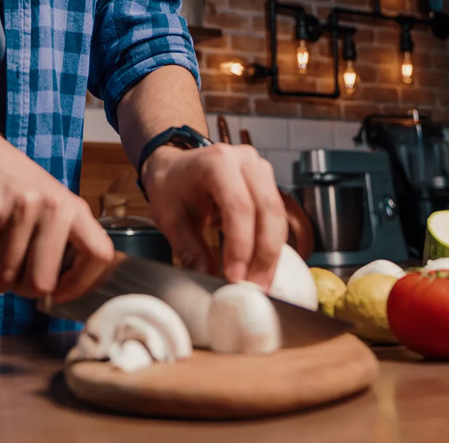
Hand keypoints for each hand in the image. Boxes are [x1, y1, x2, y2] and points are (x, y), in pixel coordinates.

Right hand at [0, 130, 114, 302]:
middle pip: (43, 281)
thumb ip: (58, 238)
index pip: (99, 254)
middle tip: (11, 277)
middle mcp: (53, 207)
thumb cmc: (10, 183)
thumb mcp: (47, 201)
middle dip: (22, 290)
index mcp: (72, 207)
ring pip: (7, 278)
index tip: (59, 292)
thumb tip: (57, 291)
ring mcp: (22, 209)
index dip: (81, 283)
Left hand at [141, 143, 286, 288]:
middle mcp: (244, 161)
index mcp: (216, 162)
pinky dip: (272, 245)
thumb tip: (210, 280)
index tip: (236, 276)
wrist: (174, 168)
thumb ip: (191, 250)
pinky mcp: (267, 184)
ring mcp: (259, 169)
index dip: (241, 244)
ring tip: (258, 283)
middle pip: (267, 210)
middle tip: (254, 287)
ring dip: (271, 254)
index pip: (238, 205)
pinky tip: (261, 268)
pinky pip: (277, 217)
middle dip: (263, 254)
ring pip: (278, 216)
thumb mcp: (171, 219)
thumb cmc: (170, 188)